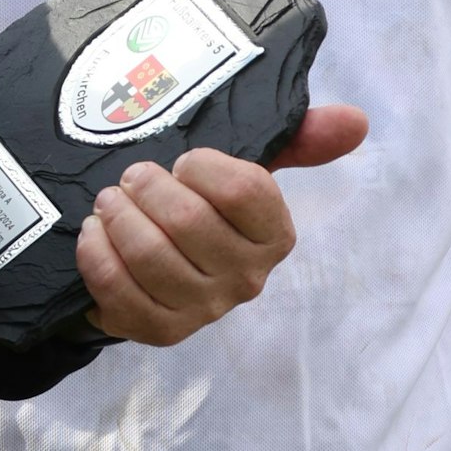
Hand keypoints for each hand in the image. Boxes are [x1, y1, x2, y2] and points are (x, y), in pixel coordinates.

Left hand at [75, 103, 369, 346]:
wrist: (151, 261)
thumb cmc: (201, 203)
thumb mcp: (243, 165)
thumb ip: (297, 139)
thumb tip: (356, 119)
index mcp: (274, 234)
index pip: (242, 190)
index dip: (201, 167)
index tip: (184, 160)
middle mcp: (246, 277)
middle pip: (188, 220)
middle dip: (146, 187)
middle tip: (132, 177)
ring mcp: (202, 310)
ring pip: (150, 255)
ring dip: (118, 218)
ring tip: (109, 202)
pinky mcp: (158, 331)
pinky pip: (119, 292)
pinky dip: (97, 255)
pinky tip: (93, 234)